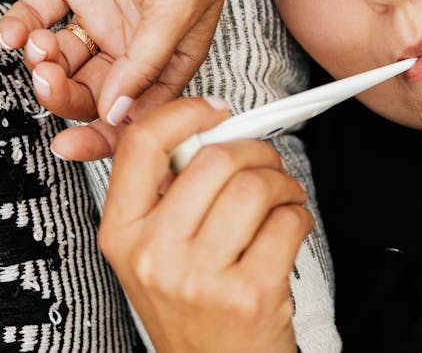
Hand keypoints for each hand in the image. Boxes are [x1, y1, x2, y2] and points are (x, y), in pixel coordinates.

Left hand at [0, 0, 255, 124]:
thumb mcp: (178, 5)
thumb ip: (146, 63)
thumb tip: (119, 113)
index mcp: (169, 53)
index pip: (135, 111)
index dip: (104, 135)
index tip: (70, 147)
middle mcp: (133, 37)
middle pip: (91, 89)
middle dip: (64, 95)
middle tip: (47, 82)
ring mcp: (101, 9)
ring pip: (61, 57)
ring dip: (42, 62)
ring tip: (37, 44)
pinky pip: (38, 13)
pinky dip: (20, 27)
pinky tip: (15, 32)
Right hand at [99, 97, 311, 352]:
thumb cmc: (191, 309)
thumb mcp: (154, 252)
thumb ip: (167, 192)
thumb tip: (207, 127)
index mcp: (122, 234)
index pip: (141, 145)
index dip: (185, 113)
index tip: (215, 112)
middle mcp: (154, 254)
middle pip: (214, 158)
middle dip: (255, 151)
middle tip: (266, 164)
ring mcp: (200, 278)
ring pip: (256, 186)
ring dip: (283, 184)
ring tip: (283, 199)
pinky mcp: (249, 295)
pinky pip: (288, 221)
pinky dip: (299, 215)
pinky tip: (290, 228)